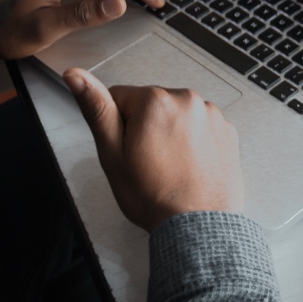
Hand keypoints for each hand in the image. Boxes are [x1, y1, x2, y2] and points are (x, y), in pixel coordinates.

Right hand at [62, 68, 244, 232]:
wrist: (197, 225)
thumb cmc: (156, 196)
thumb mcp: (113, 155)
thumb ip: (96, 109)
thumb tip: (75, 76)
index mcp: (155, 101)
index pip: (120, 97)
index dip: (119, 127)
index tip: (130, 149)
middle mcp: (188, 100)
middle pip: (152, 105)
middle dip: (147, 128)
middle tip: (150, 162)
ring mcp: (211, 115)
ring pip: (178, 116)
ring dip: (173, 133)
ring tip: (172, 166)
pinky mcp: (227, 130)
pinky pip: (201, 127)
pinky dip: (195, 142)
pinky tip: (190, 165)